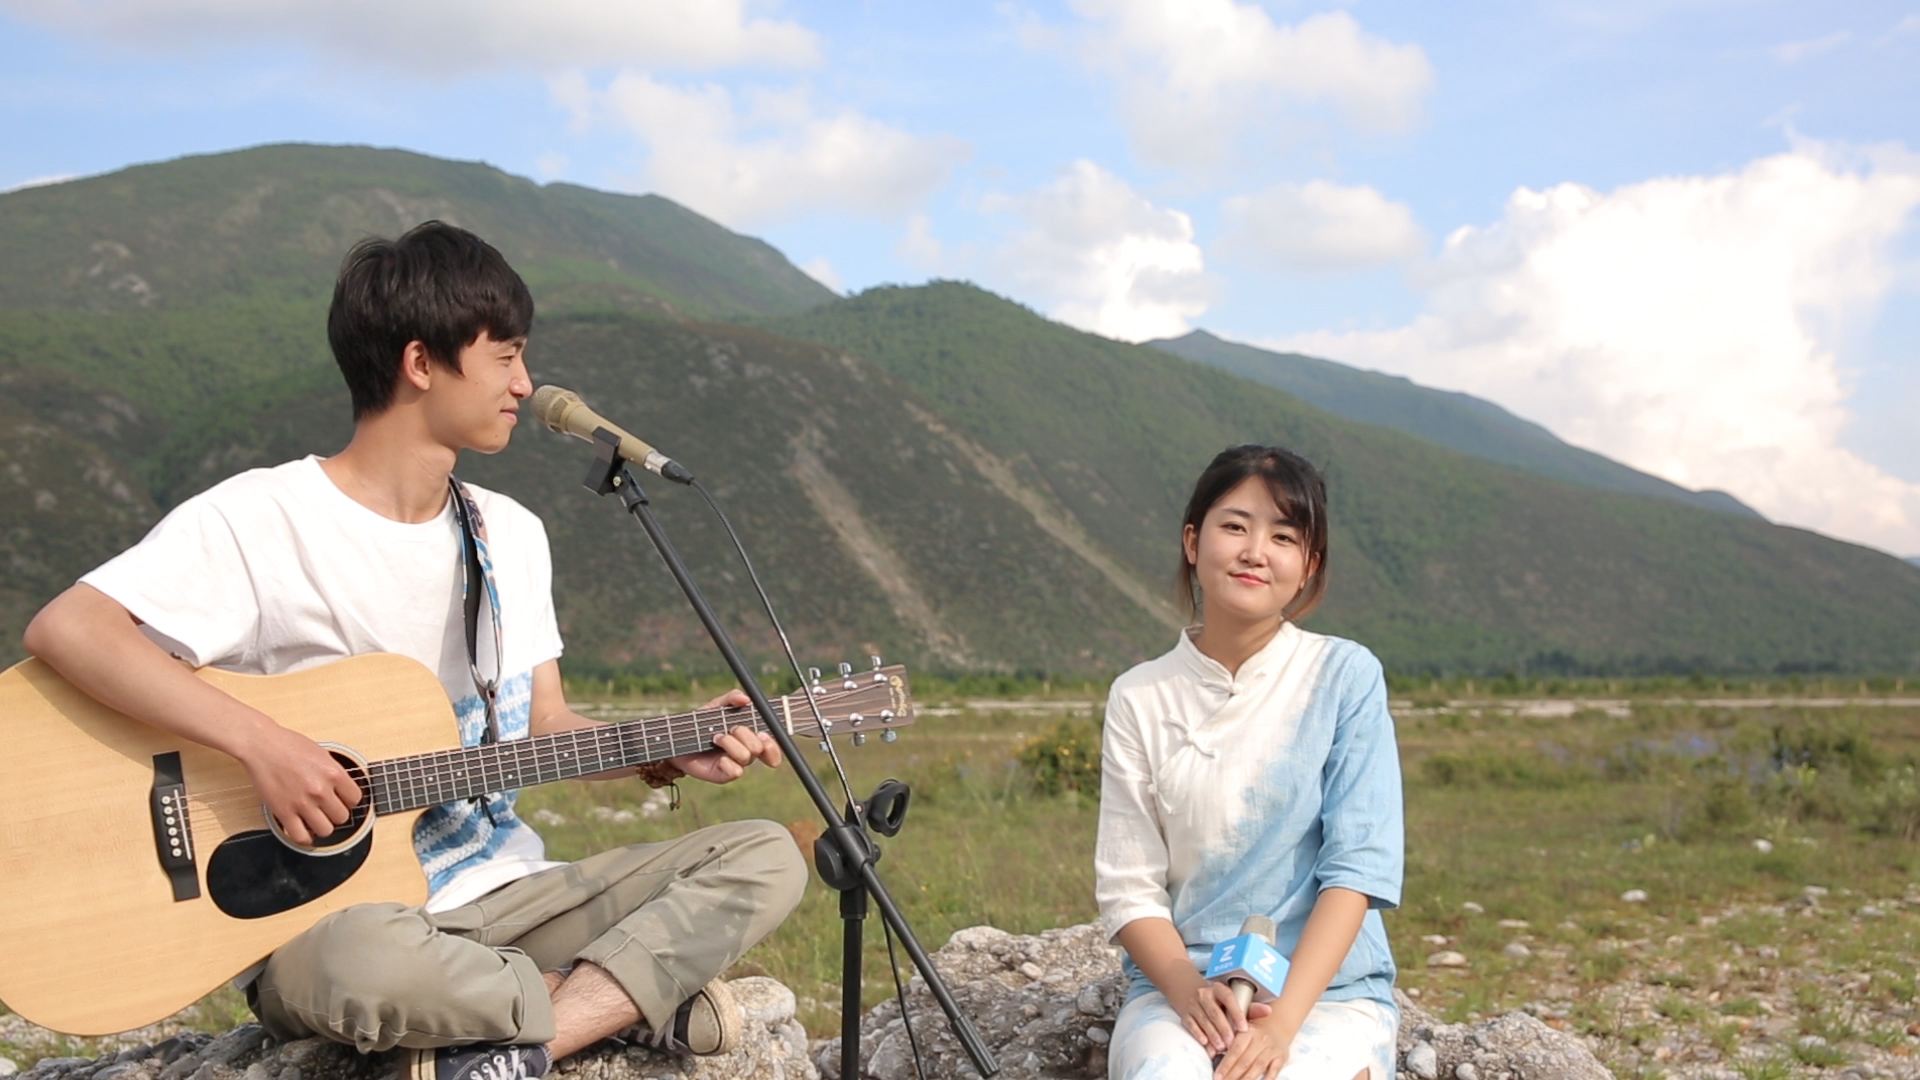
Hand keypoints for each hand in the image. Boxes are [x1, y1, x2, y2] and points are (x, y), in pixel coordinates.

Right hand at [238, 719, 362, 845]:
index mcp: (333, 773)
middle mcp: (320, 789)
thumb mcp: (322, 753)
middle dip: (336, 814)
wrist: (262, 745)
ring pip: (325, 830)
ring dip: (322, 826)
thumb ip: (334, 773)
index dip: (350, 801)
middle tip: (329, 809)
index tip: (343, 801)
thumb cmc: (288, 745)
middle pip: (342, 817)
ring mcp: (302, 802)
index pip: (355, 799)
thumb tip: (344, 788)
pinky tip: (304, 830)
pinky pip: (300, 836)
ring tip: (317, 819)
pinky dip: (304, 837)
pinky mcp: (283, 812)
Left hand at [669, 689, 782, 783]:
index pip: (772, 743)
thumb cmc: (701, 722)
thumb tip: (746, 699)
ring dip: (730, 744)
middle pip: (760, 747)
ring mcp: (736, 764)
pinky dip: (727, 762)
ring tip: (715, 738)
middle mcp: (747, 751)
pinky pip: (736, 771)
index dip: (773, 742)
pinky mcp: (724, 775)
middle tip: (730, 728)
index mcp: (750, 735)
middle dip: (744, 734)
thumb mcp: (716, 705)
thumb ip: (731, 698)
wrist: (678, 738)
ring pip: (747, 757)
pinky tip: (717, 758)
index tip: (764, 734)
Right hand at [1174, 980, 1271, 1055]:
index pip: (1229, 999)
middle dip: (1224, 1029)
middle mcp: (1205, 994)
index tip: (1244, 1028)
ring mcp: (1193, 1004)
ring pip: (1204, 1020)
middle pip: (1215, 1012)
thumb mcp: (1232, 1001)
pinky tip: (1205, 1043)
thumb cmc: (1218, 1002)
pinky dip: (1198, 1034)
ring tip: (1221, 1047)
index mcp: (1219, 989)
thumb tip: (1269, 1011)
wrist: (1190, 993)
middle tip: (1232, 1043)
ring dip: (1213, 1035)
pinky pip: (1191, 1025)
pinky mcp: (1185, 1014)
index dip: (1237, 1013)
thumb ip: (1250, 1008)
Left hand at [1213, 1015, 1289, 1079]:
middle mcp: (1260, 1039)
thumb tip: (1215, 1058)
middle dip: (1233, 1076)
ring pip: (1257, 1067)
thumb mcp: (1242, 1031)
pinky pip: (1274, 1071)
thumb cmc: (1253, 1033)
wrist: (1277, 1026)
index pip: (1235, 1051)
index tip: (1217, 1077)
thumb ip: (1231, 1043)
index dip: (1225, 1065)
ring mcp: (1272, 1049)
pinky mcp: (1281, 1057)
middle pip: (1245, 1061)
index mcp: (1247, 1032)